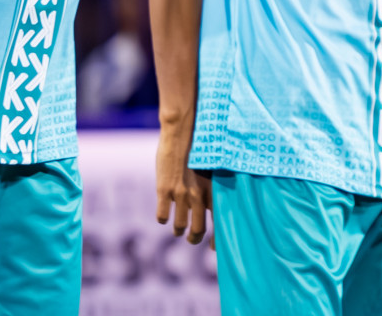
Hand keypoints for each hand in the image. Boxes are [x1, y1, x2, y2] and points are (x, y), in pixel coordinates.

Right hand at [155, 122, 210, 244]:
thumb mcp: (210, 170)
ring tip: (177, 231)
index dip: (216, 241)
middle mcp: (198, 196)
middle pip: (198, 229)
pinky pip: (162, 215)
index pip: (219, 224)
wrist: (180, 133)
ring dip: (178, 231)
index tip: (213, 247)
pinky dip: (163, 219)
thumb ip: (210, 188)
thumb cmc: (197, 149)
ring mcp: (180, 194)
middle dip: (194, 238)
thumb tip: (209, 205)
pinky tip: (163, 217)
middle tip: (192, 239)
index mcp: (213, 192)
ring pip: (180, 225)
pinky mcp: (163, 190)